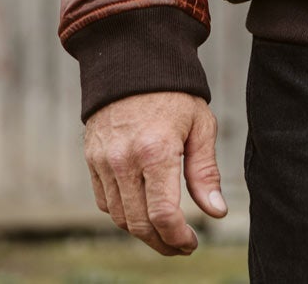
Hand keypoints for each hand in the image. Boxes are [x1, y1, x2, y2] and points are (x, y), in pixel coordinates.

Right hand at [83, 90, 228, 255]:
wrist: (132, 61)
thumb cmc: (174, 93)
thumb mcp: (200, 126)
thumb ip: (205, 172)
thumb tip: (216, 212)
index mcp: (156, 151)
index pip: (164, 215)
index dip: (179, 239)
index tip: (191, 244)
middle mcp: (124, 160)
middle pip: (139, 224)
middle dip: (162, 243)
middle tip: (180, 246)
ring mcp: (103, 161)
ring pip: (120, 217)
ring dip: (142, 232)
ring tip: (164, 232)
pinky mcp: (91, 159)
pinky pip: (104, 201)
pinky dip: (122, 214)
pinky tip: (142, 210)